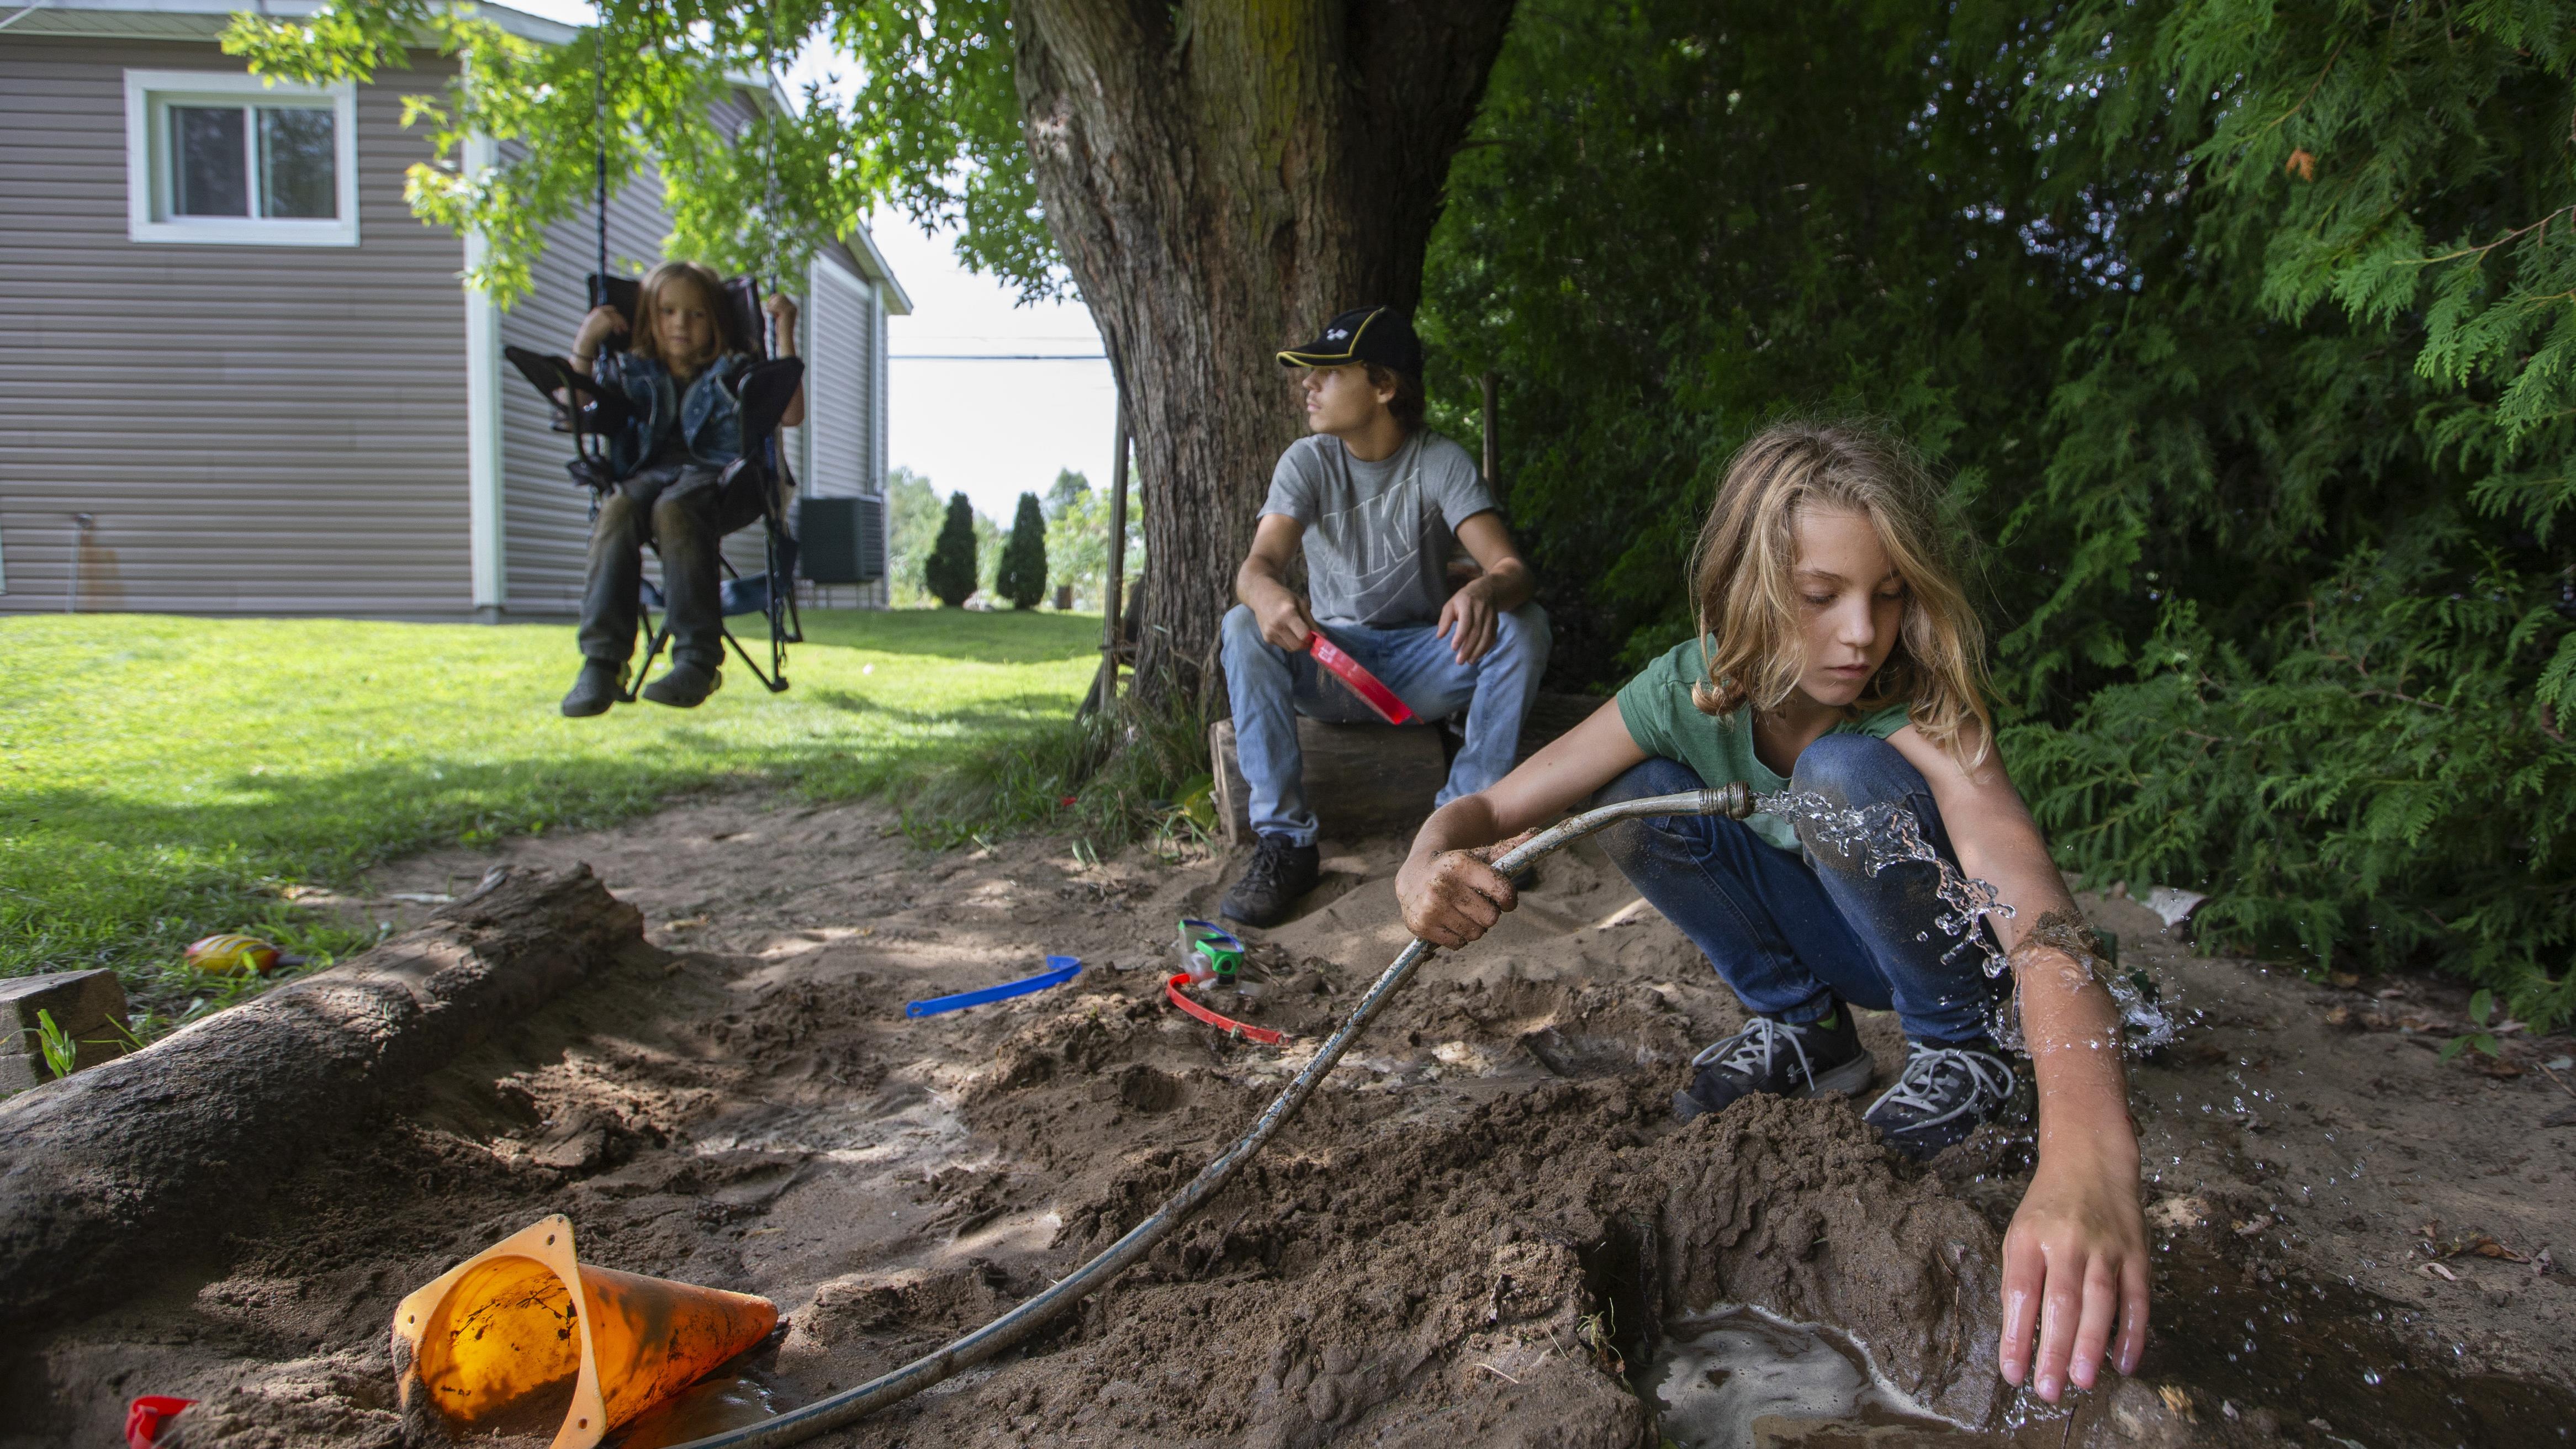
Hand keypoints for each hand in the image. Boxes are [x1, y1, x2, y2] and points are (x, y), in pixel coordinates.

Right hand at [573, 304, 627, 356]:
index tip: (618, 320)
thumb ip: (599, 320)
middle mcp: (602, 311)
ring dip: (622, 324)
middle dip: (620, 319)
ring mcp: (606, 315)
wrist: (587, 337)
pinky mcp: (610, 321)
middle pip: (615, 313)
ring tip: (624, 330)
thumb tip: (608, 323)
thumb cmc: (589, 333)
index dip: (615, 314)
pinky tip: (619, 333)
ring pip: (619, 317)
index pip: (610, 309)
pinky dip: (621, 327)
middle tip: (624, 326)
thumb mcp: (592, 323)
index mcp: (597, 310)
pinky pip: (619, 322)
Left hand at [764, 292, 799, 345]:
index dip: (774, 298)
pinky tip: (770, 314)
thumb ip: (777, 307)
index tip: (769, 305)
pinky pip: (775, 306)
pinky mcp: (786, 312)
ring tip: (769, 312)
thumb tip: (771, 298)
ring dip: (771, 305)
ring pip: (777, 300)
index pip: (782, 296)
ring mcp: (790, 309)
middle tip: (768, 308)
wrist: (785, 337)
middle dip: (772, 300)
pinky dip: (770, 309)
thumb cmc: (781, 328)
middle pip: (780, 296)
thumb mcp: (779, 315)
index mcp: (793, 307)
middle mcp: (793, 307)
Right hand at [1256, 589, 1316, 650]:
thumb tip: (1323, 637)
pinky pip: (1282, 646)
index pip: (1303, 635)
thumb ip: (1311, 622)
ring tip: (1297, 633)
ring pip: (1290, 648)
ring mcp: (1269, 633)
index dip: (1311, 637)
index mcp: (1287, 613)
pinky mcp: (1266, 638)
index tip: (1313, 634)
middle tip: (1308, 637)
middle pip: (1297, 645)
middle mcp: (1277, 625)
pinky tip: (1286, 631)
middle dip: (1306, 644)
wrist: (1261, 595)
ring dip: (1297, 644)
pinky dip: (1288, 642)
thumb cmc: (1283, 597)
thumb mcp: (1301, 604)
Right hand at [1396, 831, 1532, 946]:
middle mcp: (1443, 885)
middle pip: (1491, 918)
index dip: (1509, 899)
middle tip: (1476, 903)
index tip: (1505, 900)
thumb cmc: (1455, 866)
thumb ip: (1509, 848)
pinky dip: (1457, 936)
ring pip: (1475, 933)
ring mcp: (1430, 907)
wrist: (1412, 874)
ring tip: (1460, 910)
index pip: (1503, 892)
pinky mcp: (1421, 925)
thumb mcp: (1480, 855)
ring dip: (1473, 926)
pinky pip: (1458, 943)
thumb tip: (1537, 832)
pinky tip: (1448, 919)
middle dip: (1488, 913)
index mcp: (1460, 864)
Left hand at [1437, 578, 1499, 664]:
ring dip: (1478, 651)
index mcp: (1468, 604)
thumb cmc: (1464, 599)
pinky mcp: (1496, 623)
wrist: (1487, 590)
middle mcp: (1481, 610)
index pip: (1466, 622)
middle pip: (1476, 632)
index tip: (1454, 648)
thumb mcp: (1451, 604)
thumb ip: (1445, 620)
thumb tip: (1439, 636)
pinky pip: (1492, 637)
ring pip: (1486, 636)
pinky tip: (1478, 655)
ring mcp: (1491, 617)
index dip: (1460, 636)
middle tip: (1459, 661)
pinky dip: (1486, 648)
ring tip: (1469, 661)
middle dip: (1468, 648)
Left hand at [1998, 1139, 2148, 1401]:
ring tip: (2082, 1381)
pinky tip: (2125, 1362)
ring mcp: (2105, 1247)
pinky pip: (2137, 1297)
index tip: (2013, 1373)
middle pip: (2060, 1303)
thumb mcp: (2019, 1234)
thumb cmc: (2048, 1207)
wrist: (2090, 1160)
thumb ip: (2020, 1281)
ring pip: (2099, 1302)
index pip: (2020, 1293)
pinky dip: (2133, 1332)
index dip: (2016, 1336)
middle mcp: (2067, 1242)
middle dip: (2054, 1351)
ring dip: (2091, 1346)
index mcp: (2029, 1239)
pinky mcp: (2136, 1252)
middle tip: (2049, 1390)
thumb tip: (2020, 1338)